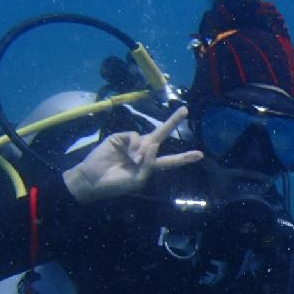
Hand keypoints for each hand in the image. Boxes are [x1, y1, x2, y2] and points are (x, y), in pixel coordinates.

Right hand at [62, 106, 202, 202]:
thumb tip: (153, 143)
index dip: (184, 158)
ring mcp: (133, 143)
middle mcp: (144, 151)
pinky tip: (128, 154)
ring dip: (143, 151)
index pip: (171, 160)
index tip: (200, 155)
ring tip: (132, 161)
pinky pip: (135, 135)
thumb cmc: (116, 184)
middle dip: (173, 122)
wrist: (93, 180)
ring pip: (149, 137)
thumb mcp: (138, 180)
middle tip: (185, 110)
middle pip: (162, 135)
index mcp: (150, 164)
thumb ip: (149, 164)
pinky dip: (135, 145)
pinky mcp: (121, 136)